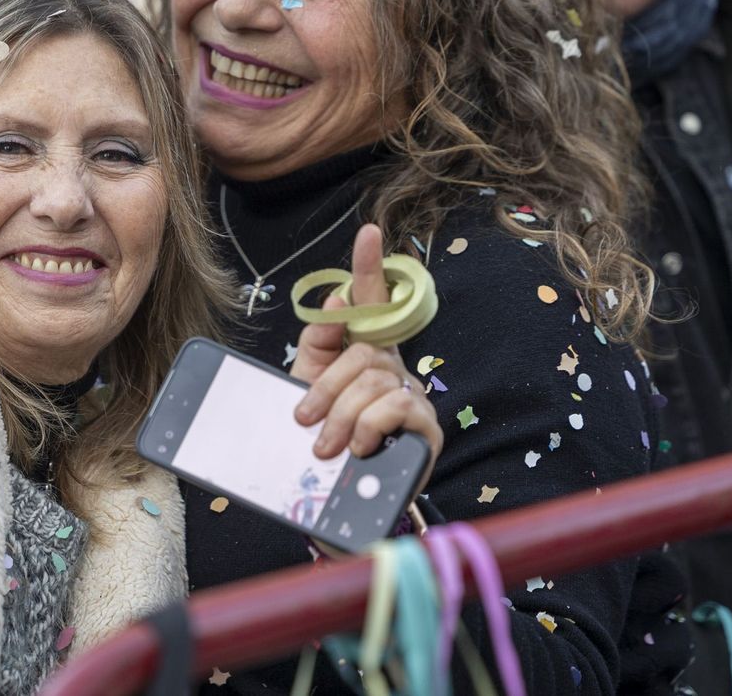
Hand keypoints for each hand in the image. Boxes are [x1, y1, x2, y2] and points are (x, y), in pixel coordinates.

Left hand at [291, 224, 441, 484]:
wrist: (336, 500)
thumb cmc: (323, 437)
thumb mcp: (307, 388)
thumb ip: (317, 345)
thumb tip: (334, 301)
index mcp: (367, 353)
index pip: (373, 302)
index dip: (370, 266)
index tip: (368, 232)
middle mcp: (396, 368)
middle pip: (363, 352)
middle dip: (327, 388)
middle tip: (305, 421)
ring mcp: (414, 396)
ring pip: (376, 381)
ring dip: (343, 414)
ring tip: (326, 445)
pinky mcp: (426, 429)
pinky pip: (398, 407)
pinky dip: (370, 425)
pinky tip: (358, 447)